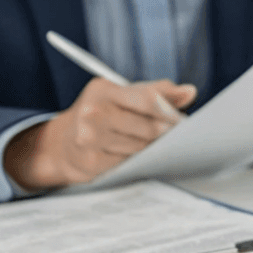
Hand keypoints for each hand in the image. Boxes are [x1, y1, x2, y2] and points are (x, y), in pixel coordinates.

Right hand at [4, 77, 195, 189]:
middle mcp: (92, 113)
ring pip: (141, 148)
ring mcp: (89, 139)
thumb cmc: (103, 114)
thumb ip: (158, 92)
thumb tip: (189, 92)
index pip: (147, 99)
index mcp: (103, 90)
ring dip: (151, 148)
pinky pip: (128, 163)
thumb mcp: (125, 95)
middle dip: (165, 133)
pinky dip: (135, 160)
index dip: (170, 111)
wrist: (62, 144)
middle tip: (174, 135)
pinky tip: (131, 154)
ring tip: (149, 143)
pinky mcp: (90, 163)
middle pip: (148, 128)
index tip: (184, 120)